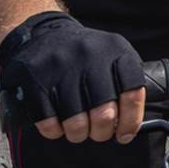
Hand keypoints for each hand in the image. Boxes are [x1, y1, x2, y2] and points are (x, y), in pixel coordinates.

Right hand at [0, 12, 144, 143]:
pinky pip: (48, 122)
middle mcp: (90, 56)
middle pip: (104, 114)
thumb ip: (126, 83)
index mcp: (116, 50)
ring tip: (78, 130)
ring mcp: (61, 67)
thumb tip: (130, 125)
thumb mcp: (113, 55)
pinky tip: (58, 125)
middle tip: (98, 133)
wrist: (43, 33)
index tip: (125, 134)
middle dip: (102, 132)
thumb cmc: (85, 55)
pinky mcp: (35, 80)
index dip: (131, 120)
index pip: (133, 92)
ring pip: (76, 123)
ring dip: (78, 134)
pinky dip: (54, 131)